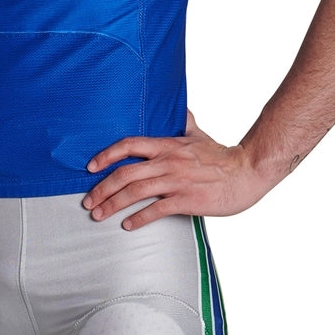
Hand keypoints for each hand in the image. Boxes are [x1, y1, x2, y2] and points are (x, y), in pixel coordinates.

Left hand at [82, 111, 272, 229]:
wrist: (246, 171)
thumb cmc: (222, 155)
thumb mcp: (198, 134)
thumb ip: (184, 122)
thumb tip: (180, 109)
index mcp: (167, 145)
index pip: (128, 145)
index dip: (106, 155)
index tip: (90, 167)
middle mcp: (167, 161)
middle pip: (125, 173)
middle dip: (102, 188)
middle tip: (88, 201)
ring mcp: (176, 181)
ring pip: (135, 192)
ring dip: (113, 204)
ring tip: (98, 215)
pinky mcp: (187, 200)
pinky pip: (156, 210)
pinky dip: (139, 218)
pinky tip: (127, 225)